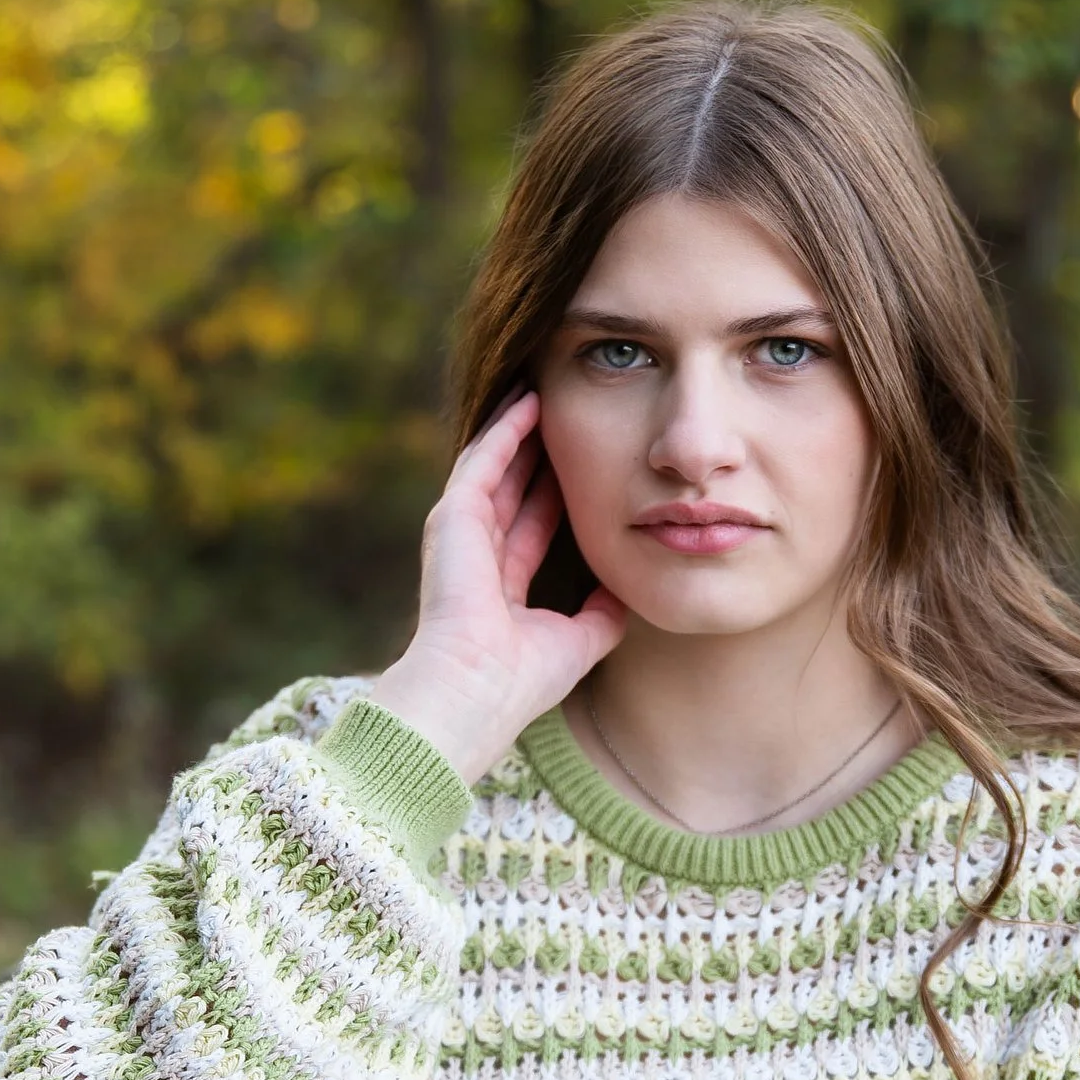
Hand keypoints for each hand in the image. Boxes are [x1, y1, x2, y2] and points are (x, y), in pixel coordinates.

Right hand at [372, 393, 625, 784]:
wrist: (476, 690)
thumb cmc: (521, 680)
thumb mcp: (578, 641)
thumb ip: (602, 615)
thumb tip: (627, 591)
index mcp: (502, 587)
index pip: (533, 526)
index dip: (558, 493)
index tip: (587, 463)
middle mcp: (477, 556)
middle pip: (513, 488)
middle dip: (537, 452)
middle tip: (567, 412)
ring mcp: (460, 534)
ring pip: (495, 466)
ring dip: (518, 430)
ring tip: (545, 389)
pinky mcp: (452, 516)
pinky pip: (482, 460)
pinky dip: (504, 430)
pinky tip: (529, 402)